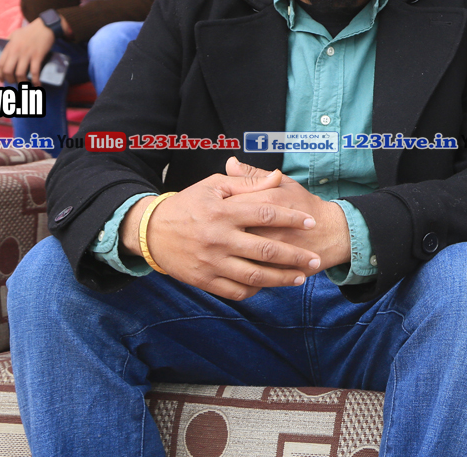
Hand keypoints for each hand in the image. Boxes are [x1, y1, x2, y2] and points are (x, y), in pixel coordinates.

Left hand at [0, 18, 55, 85]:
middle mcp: (16, 51)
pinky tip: (37, 84)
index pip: (0, 64)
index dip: (0, 74)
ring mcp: (27, 54)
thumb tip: (5, 48)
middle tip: (14, 82)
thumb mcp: (15, 34)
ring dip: (22, 82)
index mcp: (9, 47)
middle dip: (10, 80)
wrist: (45, 26)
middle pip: (8, 70)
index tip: (2, 79)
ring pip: (20, 73)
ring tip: (24, 84)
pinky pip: (34, 71)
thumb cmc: (30, 30)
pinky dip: (35, 80)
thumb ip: (9, 41)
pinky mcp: (38, 56)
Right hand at [120, 169, 321, 300]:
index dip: (291, 217)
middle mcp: (219, 238)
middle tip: (315, 258)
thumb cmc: (188, 204)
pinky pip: (236, 291)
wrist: (151, 232)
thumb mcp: (214, 186)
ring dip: (282, 279)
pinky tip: (270, 285)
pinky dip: (256, 290)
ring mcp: (212, 262)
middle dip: (295, 256)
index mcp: (224, 212)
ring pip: (255, 275)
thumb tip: (277, 176)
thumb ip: (247, 182)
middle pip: (266, 250)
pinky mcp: (204, 280)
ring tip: (301, 278)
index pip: (265, 213)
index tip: (311, 222)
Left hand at [224, 157, 352, 269]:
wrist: (332, 232)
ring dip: (226, 253)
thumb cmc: (304, 205)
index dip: (217, 206)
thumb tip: (230, 162)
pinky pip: (251, 271)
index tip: (212, 209)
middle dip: (218, 231)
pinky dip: (239, 270)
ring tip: (219, 249)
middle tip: (211, 232)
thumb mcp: (283, 184)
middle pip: (231, 229)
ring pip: (239, 253)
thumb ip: (254, 175)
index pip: (231, 201)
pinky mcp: (276, 267)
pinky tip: (232, 265)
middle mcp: (268, 225)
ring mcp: (273, 249)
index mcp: (268, 200)